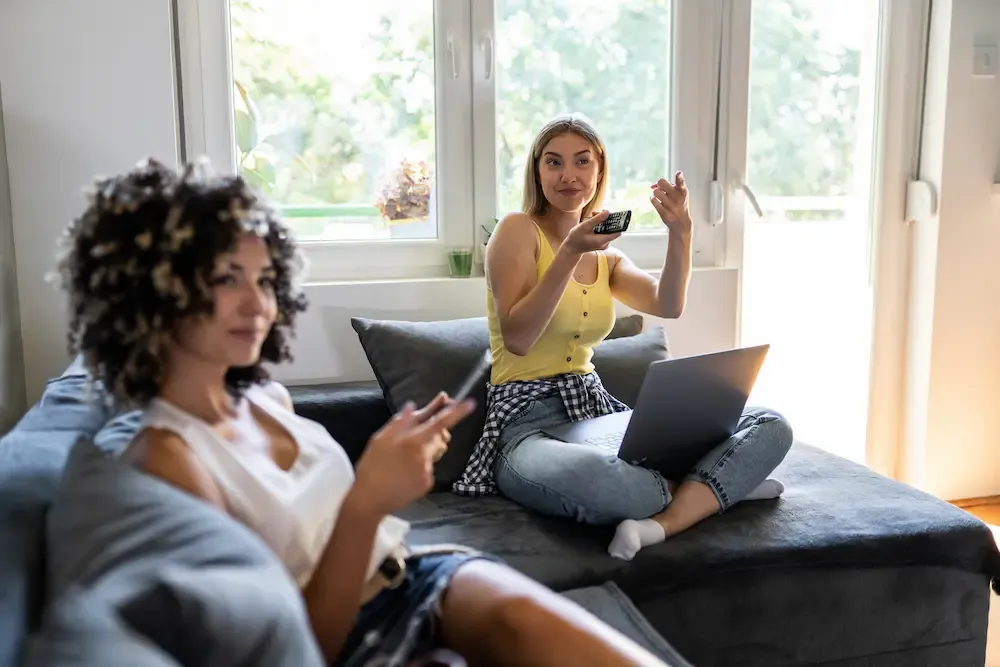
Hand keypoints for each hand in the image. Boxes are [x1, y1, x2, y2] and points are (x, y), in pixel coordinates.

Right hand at [352, 393, 474, 516]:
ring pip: (434, 453)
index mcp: (412, 441)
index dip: (456, 413)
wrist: (370, 500)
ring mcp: (428, 471)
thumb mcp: (380, 439)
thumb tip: (413, 406)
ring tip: (403, 460)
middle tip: (415, 437)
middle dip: (434, 434)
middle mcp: (424, 455)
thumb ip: (400, 422)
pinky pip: (430, 468)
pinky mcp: (428, 483)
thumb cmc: (372, 466)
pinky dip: (421, 467)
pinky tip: (405, 473)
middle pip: (440, 438)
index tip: (471, 403)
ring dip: (425, 450)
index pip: (439, 423)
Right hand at [561, 210, 621, 255]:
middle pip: (612, 229)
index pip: (617, 232)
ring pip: (608, 229)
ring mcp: (604, 244)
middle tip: (596, 213)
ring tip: (592, 216)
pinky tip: (592, 222)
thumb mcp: (584, 226)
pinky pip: (605, 232)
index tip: (611, 214)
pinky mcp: (602, 242)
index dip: (617, 222)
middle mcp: (605, 244)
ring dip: (602, 222)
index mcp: (602, 241)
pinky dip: (600, 226)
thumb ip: (597, 219)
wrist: (571, 248)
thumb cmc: (576, 238)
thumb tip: (608, 212)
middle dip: (606, 219)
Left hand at [650, 171, 691, 235]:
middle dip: (659, 184)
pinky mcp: (664, 213)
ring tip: (661, 197)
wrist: (681, 222)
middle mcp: (677, 197)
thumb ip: (668, 185)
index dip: (679, 177)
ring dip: (656, 193)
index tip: (678, 174)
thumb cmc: (678, 203)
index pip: (681, 182)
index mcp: (682, 191)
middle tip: (662, 189)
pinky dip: (653, 200)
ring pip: (655, 191)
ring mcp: (671, 205)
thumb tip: (652, 186)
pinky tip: (658, 202)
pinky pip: (653, 200)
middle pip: (661, 182)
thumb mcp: (678, 192)